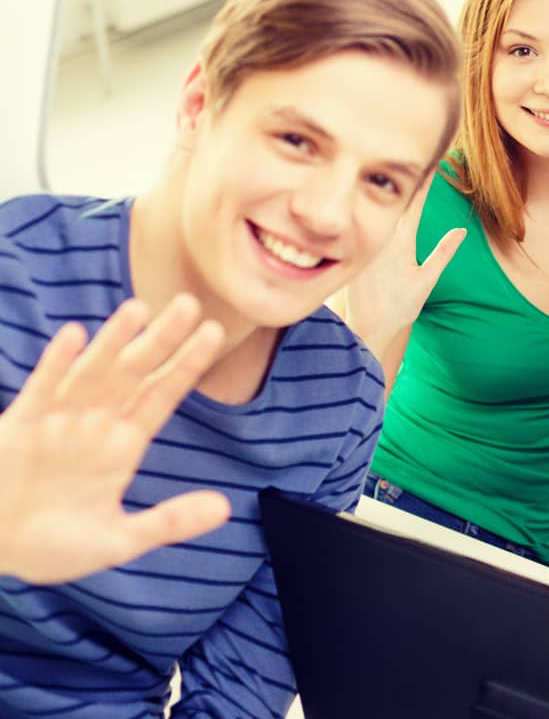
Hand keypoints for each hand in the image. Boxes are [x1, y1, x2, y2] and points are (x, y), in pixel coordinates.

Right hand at [0, 295, 229, 583]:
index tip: (214, 333)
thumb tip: (225, 509)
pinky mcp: (19, 429)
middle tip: (191, 303)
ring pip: (92, 373)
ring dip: (113, 341)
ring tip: (138, 309)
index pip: (162, 396)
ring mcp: (57, 422)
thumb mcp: (118, 540)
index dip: (187, 365)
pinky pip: (42, 389)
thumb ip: (169, 521)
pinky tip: (74, 335)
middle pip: (134, 373)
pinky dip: (57, 363)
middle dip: (161, 340)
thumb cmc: (54, 547)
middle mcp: (94, 425)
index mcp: (122, 446)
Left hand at [346, 175, 463, 359]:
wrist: (366, 325)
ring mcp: (365, 239)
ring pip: (378, 207)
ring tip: (398, 168)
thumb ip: (443, 253)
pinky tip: (371, 196)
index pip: (415, 201)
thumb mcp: (426, 279)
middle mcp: (380, 234)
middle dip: (407, 177)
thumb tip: (461, 231)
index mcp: (400, 239)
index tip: (434, 160)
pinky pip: (365, 220)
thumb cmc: (398, 306)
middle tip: (419, 155)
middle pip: (395, 198)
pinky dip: (373, 206)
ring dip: (390, 190)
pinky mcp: (355, 247)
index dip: (425, 180)